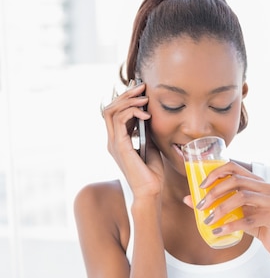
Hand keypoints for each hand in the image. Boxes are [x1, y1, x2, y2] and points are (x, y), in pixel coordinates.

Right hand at [101, 82, 163, 196]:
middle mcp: (113, 140)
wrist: (151, 191)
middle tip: (141, 86)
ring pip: (111, 111)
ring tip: (144, 98)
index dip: (126, 98)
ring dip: (129, 101)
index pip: (115, 112)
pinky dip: (132, 112)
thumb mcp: (151, 145)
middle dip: (125, 94)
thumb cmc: (152, 172)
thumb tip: (148, 113)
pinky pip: (119, 121)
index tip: (141, 90)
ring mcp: (114, 143)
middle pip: (109, 107)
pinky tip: (145, 114)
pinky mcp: (120, 147)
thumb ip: (146, 130)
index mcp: (118, 140)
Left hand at [187, 161, 269, 255]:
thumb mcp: (236, 212)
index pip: (234, 167)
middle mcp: (265, 187)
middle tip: (201, 206)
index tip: (201, 186)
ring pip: (242, 197)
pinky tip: (219, 231)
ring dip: (221, 208)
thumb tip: (188, 200)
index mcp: (256, 181)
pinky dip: (231, 226)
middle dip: (215, 193)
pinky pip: (248, 220)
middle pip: (236, 181)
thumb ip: (217, 204)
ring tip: (209, 220)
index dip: (216, 173)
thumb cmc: (255, 223)